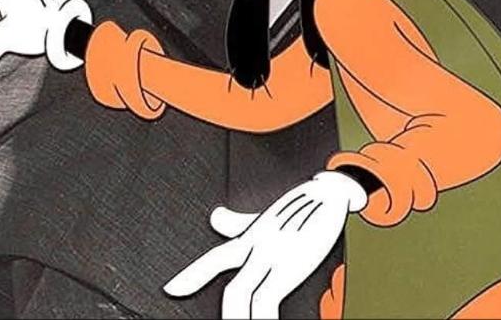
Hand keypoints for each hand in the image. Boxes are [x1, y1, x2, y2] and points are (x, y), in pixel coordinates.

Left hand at [164, 171, 367, 318]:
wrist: (327, 194)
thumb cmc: (298, 206)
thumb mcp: (263, 215)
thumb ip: (236, 222)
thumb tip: (215, 218)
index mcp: (249, 239)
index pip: (214, 259)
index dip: (192, 275)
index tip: (172, 289)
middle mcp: (255, 249)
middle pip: (226, 283)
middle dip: (213, 302)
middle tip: (190, 307)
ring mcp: (269, 259)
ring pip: (240, 294)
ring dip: (234, 316)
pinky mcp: (286, 267)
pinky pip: (267, 301)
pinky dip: (263, 318)